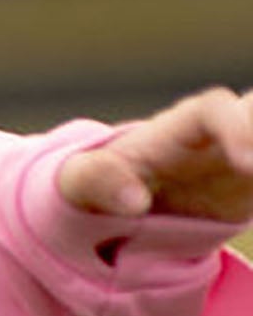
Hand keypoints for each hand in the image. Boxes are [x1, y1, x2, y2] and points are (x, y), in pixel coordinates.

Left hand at [55, 85, 252, 225]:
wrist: (114, 204)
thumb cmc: (94, 183)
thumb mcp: (79, 182)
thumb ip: (98, 181)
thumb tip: (134, 202)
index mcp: (180, 125)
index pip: (215, 111)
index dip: (238, 129)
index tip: (251, 165)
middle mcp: (222, 133)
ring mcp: (244, 155)